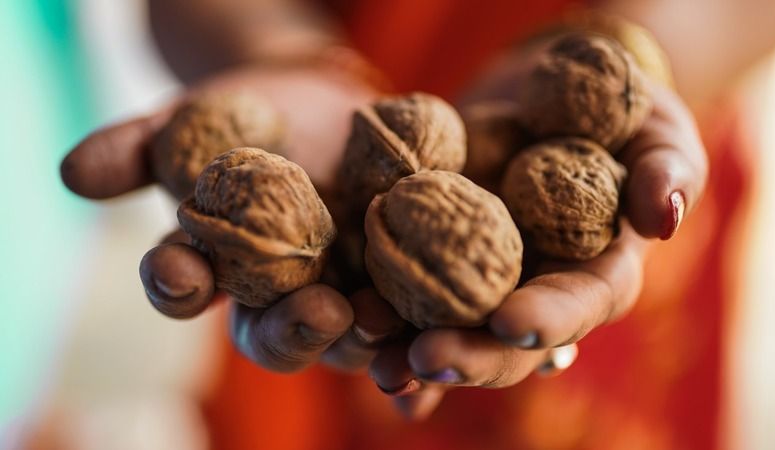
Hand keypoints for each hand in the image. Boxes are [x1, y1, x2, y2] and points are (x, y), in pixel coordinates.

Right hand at [60, 65, 409, 372]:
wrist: (319, 97)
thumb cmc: (244, 112)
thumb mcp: (190, 122)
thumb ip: (139, 148)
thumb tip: (71, 172)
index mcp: (216, 265)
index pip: (186, 288)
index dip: (177, 284)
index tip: (178, 271)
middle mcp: (275, 294)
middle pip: (275, 332)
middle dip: (291, 329)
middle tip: (315, 313)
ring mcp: (338, 291)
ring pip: (346, 335)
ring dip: (363, 338)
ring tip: (380, 323)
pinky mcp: (392, 278)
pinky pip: (405, 317)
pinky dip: (413, 337)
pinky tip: (426, 350)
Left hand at [368, 58, 707, 419]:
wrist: (547, 92)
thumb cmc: (620, 112)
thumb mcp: (656, 130)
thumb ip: (665, 170)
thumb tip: (662, 217)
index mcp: (595, 275)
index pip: (576, 306)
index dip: (546, 321)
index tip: (510, 325)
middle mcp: (536, 292)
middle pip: (506, 342)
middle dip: (469, 354)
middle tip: (425, 359)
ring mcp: (484, 280)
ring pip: (451, 329)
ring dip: (411, 350)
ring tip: (376, 361)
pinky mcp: (439, 256)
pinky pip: (410, 296)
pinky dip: (387, 323)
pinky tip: (357, 343)